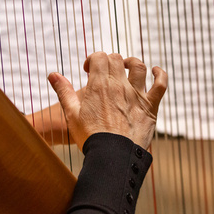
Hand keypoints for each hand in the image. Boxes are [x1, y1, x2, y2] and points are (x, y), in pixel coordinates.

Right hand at [47, 52, 167, 149]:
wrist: (112, 156)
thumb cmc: (90, 137)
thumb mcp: (71, 113)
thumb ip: (63, 91)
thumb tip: (53, 75)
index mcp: (99, 85)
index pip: (99, 57)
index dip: (92, 59)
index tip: (88, 70)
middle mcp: (119, 85)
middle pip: (116, 60)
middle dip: (108, 61)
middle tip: (103, 72)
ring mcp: (137, 95)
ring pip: (138, 67)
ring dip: (132, 62)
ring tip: (126, 66)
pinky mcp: (150, 106)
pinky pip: (160, 85)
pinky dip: (160, 74)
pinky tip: (155, 71)